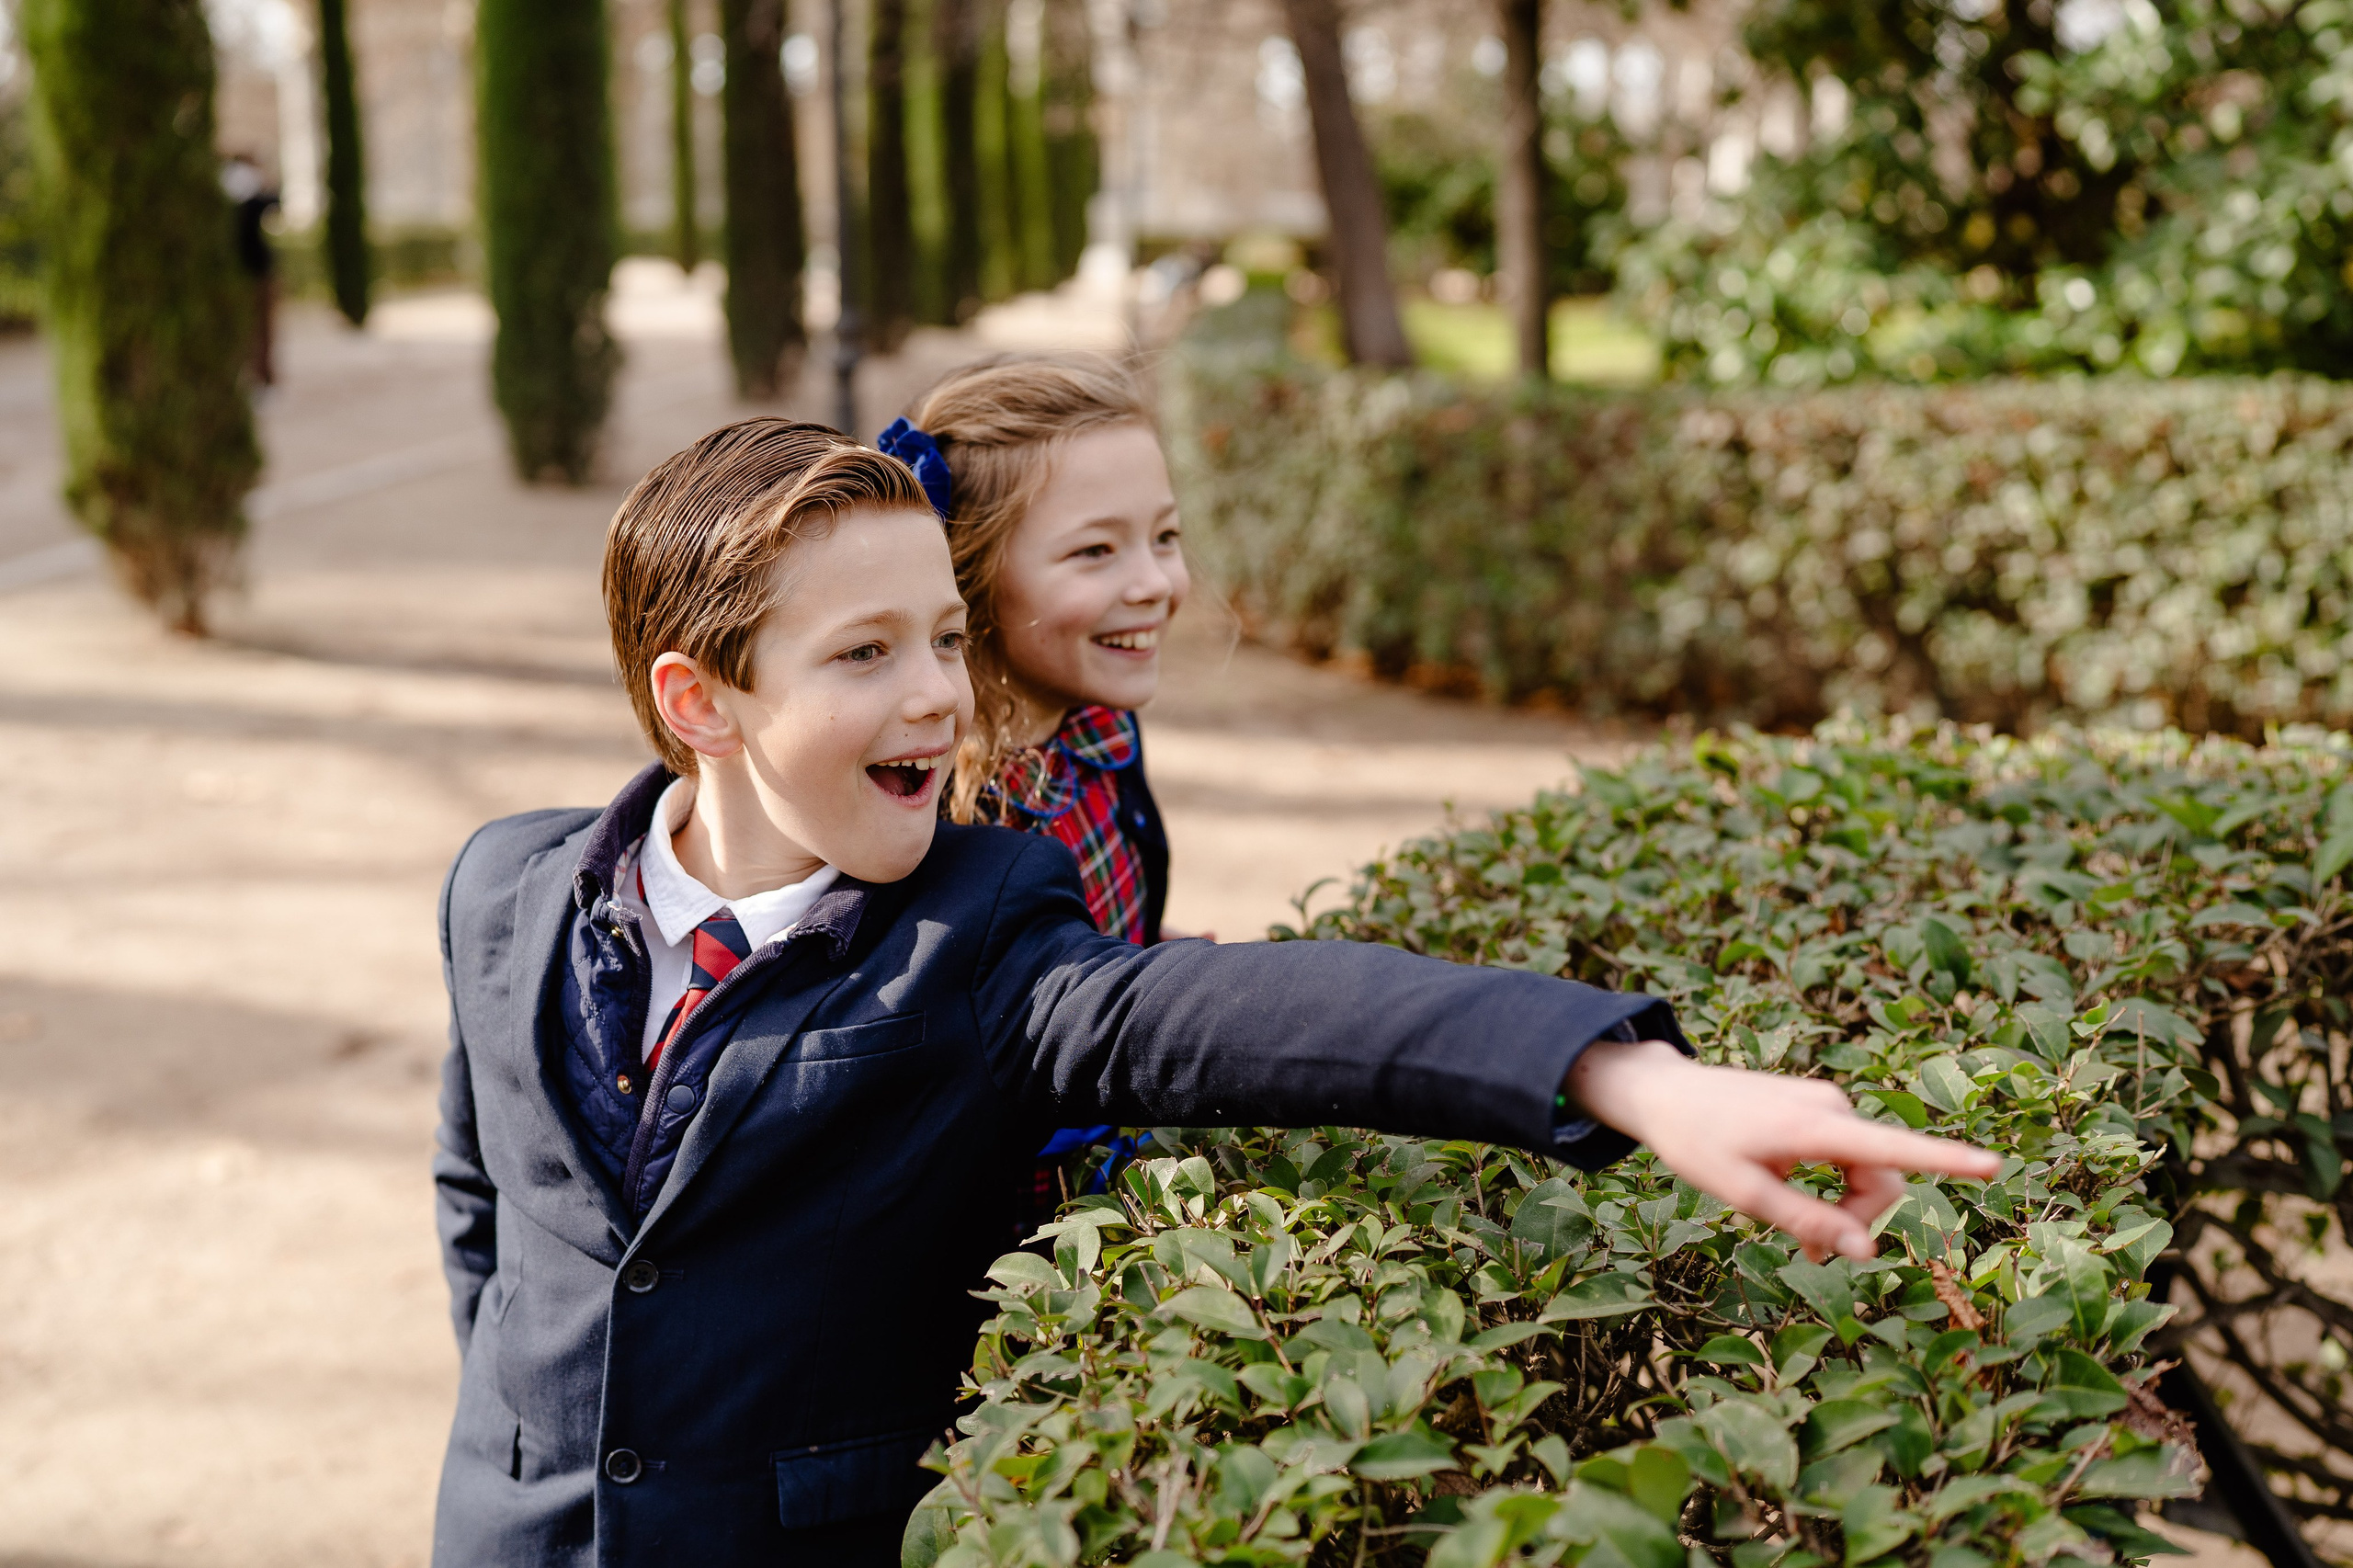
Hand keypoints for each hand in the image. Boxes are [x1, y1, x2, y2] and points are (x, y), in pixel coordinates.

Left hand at [1568, 1038, 2000, 1261]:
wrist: (1664, 1092)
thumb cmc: (1697, 1142)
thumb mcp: (1744, 1193)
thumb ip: (1808, 1221)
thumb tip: (1865, 1253)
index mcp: (1815, 1126)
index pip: (1893, 1148)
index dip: (1947, 1160)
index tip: (1993, 1164)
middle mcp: (1831, 1107)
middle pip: (1880, 1178)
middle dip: (1858, 1219)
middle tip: (1811, 1251)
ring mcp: (1825, 1102)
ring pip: (1865, 1170)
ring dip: (1844, 1207)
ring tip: (1801, 1236)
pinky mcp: (1816, 1106)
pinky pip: (1846, 1155)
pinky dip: (1834, 1184)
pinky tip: (1800, 1201)